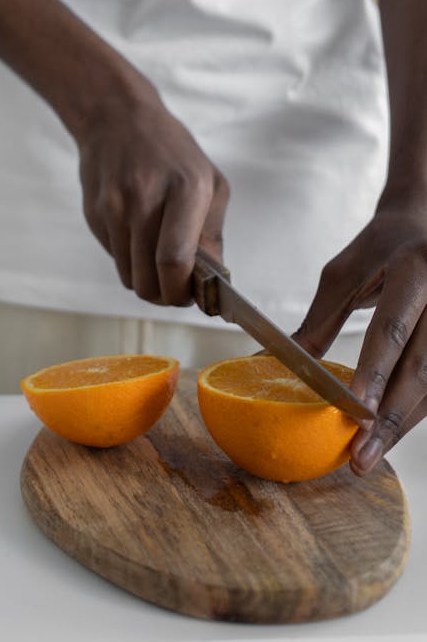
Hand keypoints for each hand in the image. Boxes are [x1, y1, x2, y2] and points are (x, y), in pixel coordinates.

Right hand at [76, 81, 229, 305]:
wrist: (116, 117)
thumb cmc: (171, 150)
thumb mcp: (209, 181)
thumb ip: (212, 234)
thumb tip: (213, 283)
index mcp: (185, 189)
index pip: (174, 261)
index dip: (182, 291)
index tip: (191, 295)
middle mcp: (145, 199)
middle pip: (149, 280)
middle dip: (166, 296)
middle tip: (177, 286)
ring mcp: (114, 207)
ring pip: (129, 277)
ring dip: (147, 281)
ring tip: (159, 261)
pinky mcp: (94, 214)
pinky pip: (114, 258)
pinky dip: (130, 259)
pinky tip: (138, 234)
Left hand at [294, 205, 426, 474]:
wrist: (422, 224)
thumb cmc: (377, 250)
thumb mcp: (342, 276)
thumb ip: (319, 322)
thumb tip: (271, 363)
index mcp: (413, 269)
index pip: (392, 329)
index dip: (374, 374)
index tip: (353, 413)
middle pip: (421, 368)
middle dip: (388, 419)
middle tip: (359, 457)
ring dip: (402, 425)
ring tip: (369, 456)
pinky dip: (414, 412)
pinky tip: (390, 435)